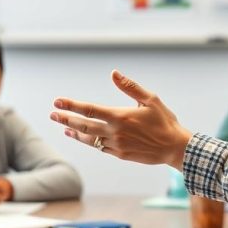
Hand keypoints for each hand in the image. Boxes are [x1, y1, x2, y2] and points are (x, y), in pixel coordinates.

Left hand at [50, 70, 192, 169]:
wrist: (175, 148)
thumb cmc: (164, 121)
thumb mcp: (150, 100)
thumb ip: (130, 87)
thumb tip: (113, 73)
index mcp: (120, 116)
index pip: (89, 109)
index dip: (71, 105)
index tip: (58, 102)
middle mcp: (115, 132)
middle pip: (83, 125)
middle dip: (66, 119)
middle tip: (52, 114)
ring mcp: (116, 145)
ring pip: (89, 138)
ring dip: (74, 131)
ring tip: (63, 126)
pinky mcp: (119, 155)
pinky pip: (99, 147)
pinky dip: (88, 141)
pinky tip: (82, 136)